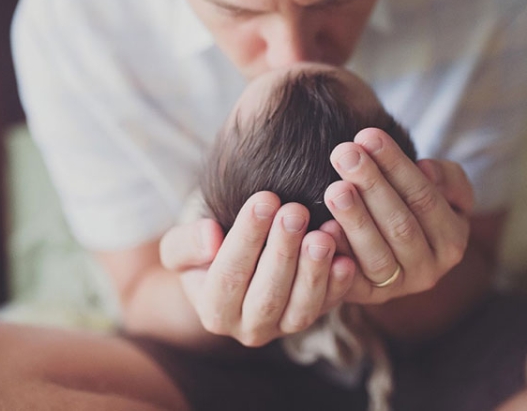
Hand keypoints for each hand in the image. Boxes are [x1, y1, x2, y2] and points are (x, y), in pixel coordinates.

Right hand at [159, 193, 355, 346]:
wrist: (236, 261)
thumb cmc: (208, 247)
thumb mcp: (181, 244)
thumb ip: (185, 244)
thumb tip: (210, 239)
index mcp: (214, 311)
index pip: (229, 275)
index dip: (247, 238)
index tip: (263, 199)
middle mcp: (249, 328)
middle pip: (268, 295)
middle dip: (283, 252)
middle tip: (295, 211)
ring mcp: (285, 327)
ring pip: (302, 308)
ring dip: (314, 271)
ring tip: (323, 235)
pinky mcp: (315, 317)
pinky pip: (330, 305)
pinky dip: (340, 284)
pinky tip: (345, 255)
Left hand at [320, 127, 471, 304]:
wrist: (386, 237)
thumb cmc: (411, 199)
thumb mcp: (439, 185)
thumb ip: (445, 177)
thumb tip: (427, 170)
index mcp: (451, 240)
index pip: (425, 199)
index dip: (397, 167)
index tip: (368, 136)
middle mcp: (429, 271)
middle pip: (400, 226)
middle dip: (372, 186)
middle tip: (344, 153)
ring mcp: (396, 288)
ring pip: (376, 255)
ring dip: (355, 220)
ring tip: (334, 188)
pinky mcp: (365, 297)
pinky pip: (351, 280)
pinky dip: (338, 254)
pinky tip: (322, 229)